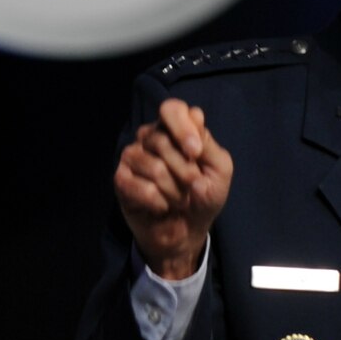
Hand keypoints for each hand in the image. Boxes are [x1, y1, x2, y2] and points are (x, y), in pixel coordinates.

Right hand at [113, 98, 233, 280]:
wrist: (187, 230)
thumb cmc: (204, 194)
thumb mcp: (219, 170)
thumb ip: (209, 145)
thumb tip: (194, 131)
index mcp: (175, 127)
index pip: (172, 109)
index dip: (183, 129)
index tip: (196, 153)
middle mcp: (150, 136)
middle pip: (163, 141)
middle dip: (186, 171)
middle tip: (192, 186)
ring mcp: (132, 156)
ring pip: (155, 168)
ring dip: (175, 192)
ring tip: (179, 200)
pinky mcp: (121, 179)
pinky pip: (142, 188)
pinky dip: (160, 203)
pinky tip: (162, 206)